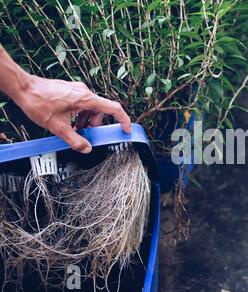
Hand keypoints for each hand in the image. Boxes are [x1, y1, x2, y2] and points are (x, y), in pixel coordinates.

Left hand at [14, 75, 130, 152]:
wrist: (23, 87)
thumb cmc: (38, 102)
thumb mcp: (57, 127)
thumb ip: (74, 140)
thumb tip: (86, 148)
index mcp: (86, 99)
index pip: (113, 108)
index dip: (123, 120)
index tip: (126, 129)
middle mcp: (84, 92)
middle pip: (101, 110)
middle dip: (96, 124)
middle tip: (85, 133)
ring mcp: (77, 90)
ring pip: (90, 107)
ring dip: (86, 120)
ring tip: (73, 128)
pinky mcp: (70, 90)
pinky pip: (81, 103)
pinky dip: (79, 114)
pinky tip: (67, 120)